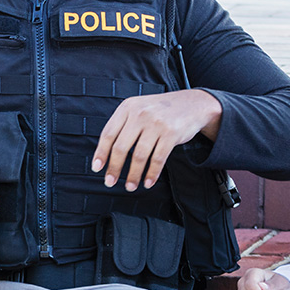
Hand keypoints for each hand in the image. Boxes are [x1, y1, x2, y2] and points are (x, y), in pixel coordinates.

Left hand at [91, 88, 222, 191]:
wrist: (193, 104)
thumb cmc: (160, 111)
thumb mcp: (139, 109)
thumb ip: (123, 125)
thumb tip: (106, 154)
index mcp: (127, 107)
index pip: (108, 134)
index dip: (101, 153)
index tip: (97, 168)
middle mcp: (140, 114)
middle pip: (121, 147)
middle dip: (114, 168)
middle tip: (110, 182)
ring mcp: (156, 123)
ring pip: (139, 156)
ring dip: (133, 175)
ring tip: (130, 186)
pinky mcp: (171, 133)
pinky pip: (158, 159)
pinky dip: (152, 174)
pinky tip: (148, 182)